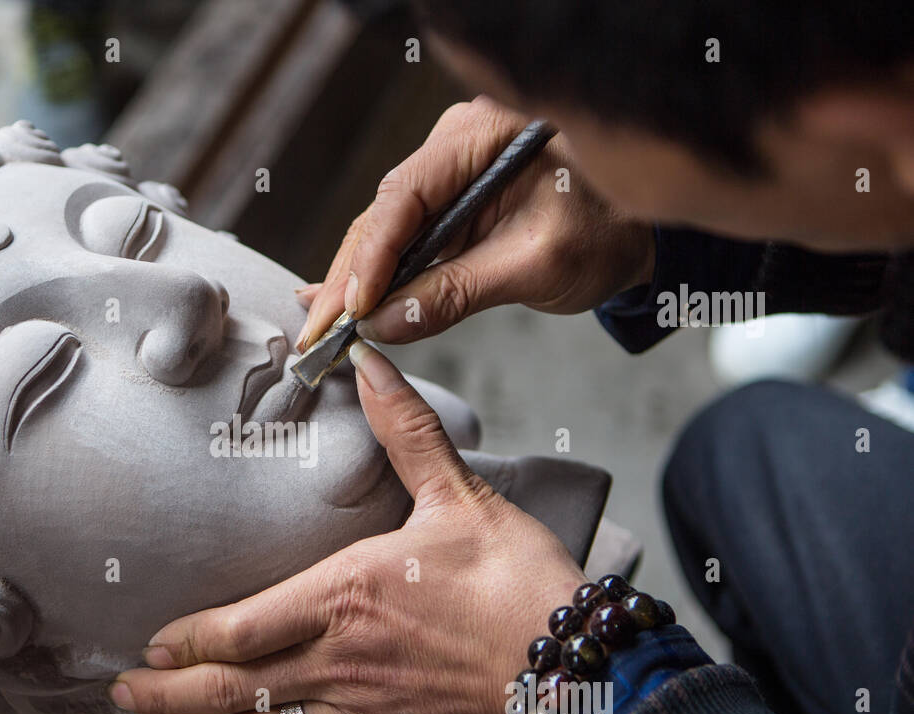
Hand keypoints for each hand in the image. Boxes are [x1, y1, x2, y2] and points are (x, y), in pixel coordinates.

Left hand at [109, 342, 586, 713]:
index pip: (240, 626)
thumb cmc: (519, 583)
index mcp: (344, 594)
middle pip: (232, 688)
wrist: (580, 670)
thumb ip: (406, 434)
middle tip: (122, 698)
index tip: (152, 646)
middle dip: (167, 697)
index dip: (187, 640)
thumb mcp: (459, 496)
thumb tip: (372, 363)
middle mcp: (339, 662)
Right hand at [296, 96, 654, 350]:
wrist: (640, 236)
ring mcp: (449, 175)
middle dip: (350, 278)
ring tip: (323, 328)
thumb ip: (456, 292)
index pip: (405, 196)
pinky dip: (376, 279)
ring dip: (355, 283)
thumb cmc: (607, 233)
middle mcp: (455, 146)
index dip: (372, 257)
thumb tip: (384, 323)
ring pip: (385, 233)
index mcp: (482, 136)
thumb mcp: (535, 267)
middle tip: (320, 330)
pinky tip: (339, 304)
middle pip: (383, 216)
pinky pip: (403, 243)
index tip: (355, 307)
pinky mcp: (450, 207)